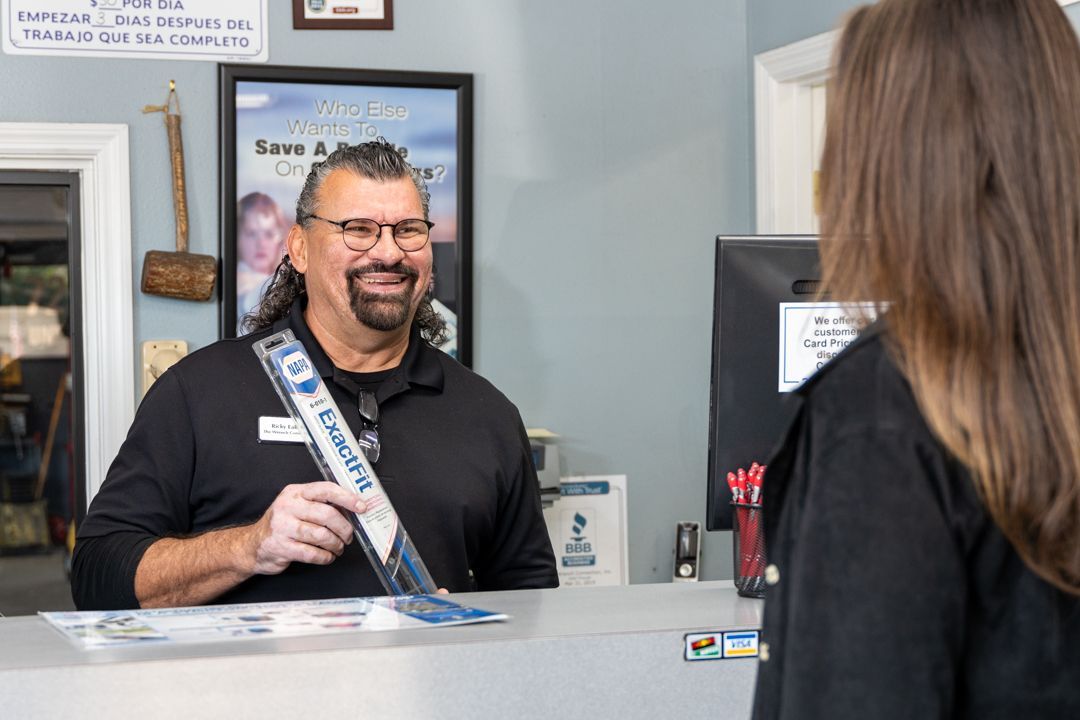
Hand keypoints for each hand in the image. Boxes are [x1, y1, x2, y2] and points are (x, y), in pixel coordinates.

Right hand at [246, 482, 366, 574]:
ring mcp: (283, 527)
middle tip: (348, 536)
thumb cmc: (282, 524)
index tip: (361, 506)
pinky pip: (312, 553)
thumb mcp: (297, 506)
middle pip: (327, 515)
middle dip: (344, 528)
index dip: (347, 498)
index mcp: (295, 492)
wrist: (253, 545)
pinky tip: (327, 556)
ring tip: (338, 547)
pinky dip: (325, 557)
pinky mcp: (281, 547)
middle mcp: (288, 506)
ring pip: (322, 536)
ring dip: (336, 544)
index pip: (326, 489)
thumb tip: (351, 508)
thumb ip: (320, 504)